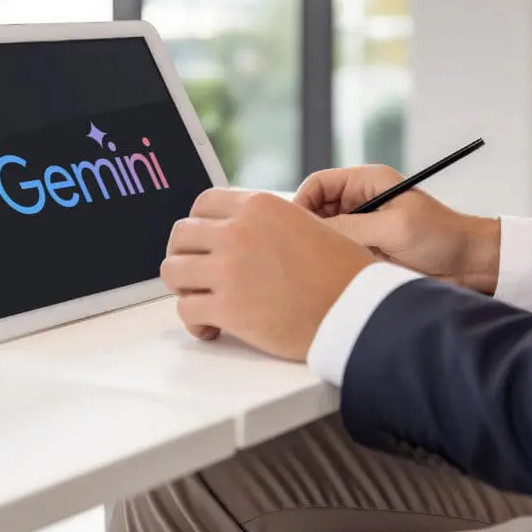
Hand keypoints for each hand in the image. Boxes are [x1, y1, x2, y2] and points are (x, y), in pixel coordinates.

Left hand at [161, 188, 376, 359]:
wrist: (358, 309)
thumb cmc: (344, 273)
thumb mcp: (307, 224)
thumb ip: (269, 223)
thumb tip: (245, 233)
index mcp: (259, 206)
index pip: (203, 204)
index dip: (199, 226)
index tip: (203, 243)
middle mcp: (238, 231)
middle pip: (181, 235)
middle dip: (185, 255)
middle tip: (198, 275)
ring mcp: (229, 269)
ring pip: (173, 270)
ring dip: (184, 288)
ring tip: (202, 301)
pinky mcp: (228, 308)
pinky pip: (186, 309)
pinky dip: (193, 322)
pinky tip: (210, 328)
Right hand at [294, 165, 500, 293]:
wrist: (470, 265)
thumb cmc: (441, 237)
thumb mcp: (394, 228)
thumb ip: (352, 227)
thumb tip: (312, 232)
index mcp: (368, 182)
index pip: (318, 184)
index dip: (301, 203)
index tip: (294, 228)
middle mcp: (361, 202)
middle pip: (315, 209)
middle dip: (308, 228)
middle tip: (303, 250)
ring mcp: (363, 227)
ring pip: (324, 234)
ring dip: (322, 247)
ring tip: (324, 263)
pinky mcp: (366, 251)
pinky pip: (338, 253)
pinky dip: (333, 261)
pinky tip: (338, 273)